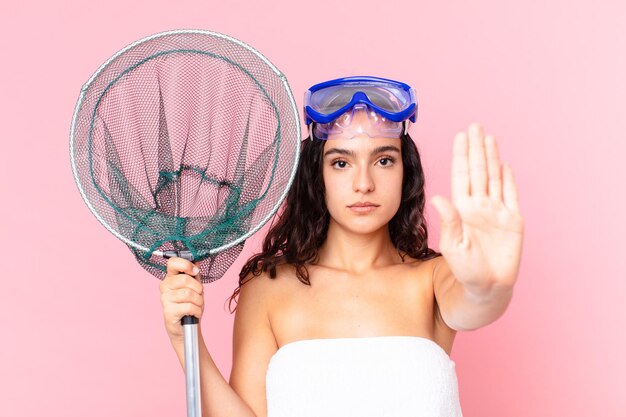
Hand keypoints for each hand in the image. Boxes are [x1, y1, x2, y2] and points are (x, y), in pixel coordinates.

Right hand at [159, 257, 203, 345]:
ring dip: (198, 301)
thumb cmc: (190, 304)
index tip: (195, 271)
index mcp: (170, 277)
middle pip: (184, 279)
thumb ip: (194, 274)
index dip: (185, 265)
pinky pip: (188, 307)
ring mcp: (165, 299)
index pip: (172, 262)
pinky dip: (197, 310)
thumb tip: (196, 261)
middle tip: (199, 294)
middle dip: (198, 288)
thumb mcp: (195, 287)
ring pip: (188, 294)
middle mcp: (165, 287)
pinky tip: (195, 313)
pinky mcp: (168, 312)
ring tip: (197, 305)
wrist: (186, 327)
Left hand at [430, 123, 523, 294]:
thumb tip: (437, 197)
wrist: (486, 288)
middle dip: (476, 148)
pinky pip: (510, 195)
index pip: (462, 176)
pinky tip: (505, 164)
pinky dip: (509, 179)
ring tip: (488, 137)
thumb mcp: (453, 246)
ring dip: (491, 158)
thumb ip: (448, 221)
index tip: (460, 136)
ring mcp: (496, 211)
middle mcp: (478, 206)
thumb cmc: (465, 270)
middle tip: (474, 126)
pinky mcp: (513, 221)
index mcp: (462, 209)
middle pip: (478, 171)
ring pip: (494, 178)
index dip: (462, 156)